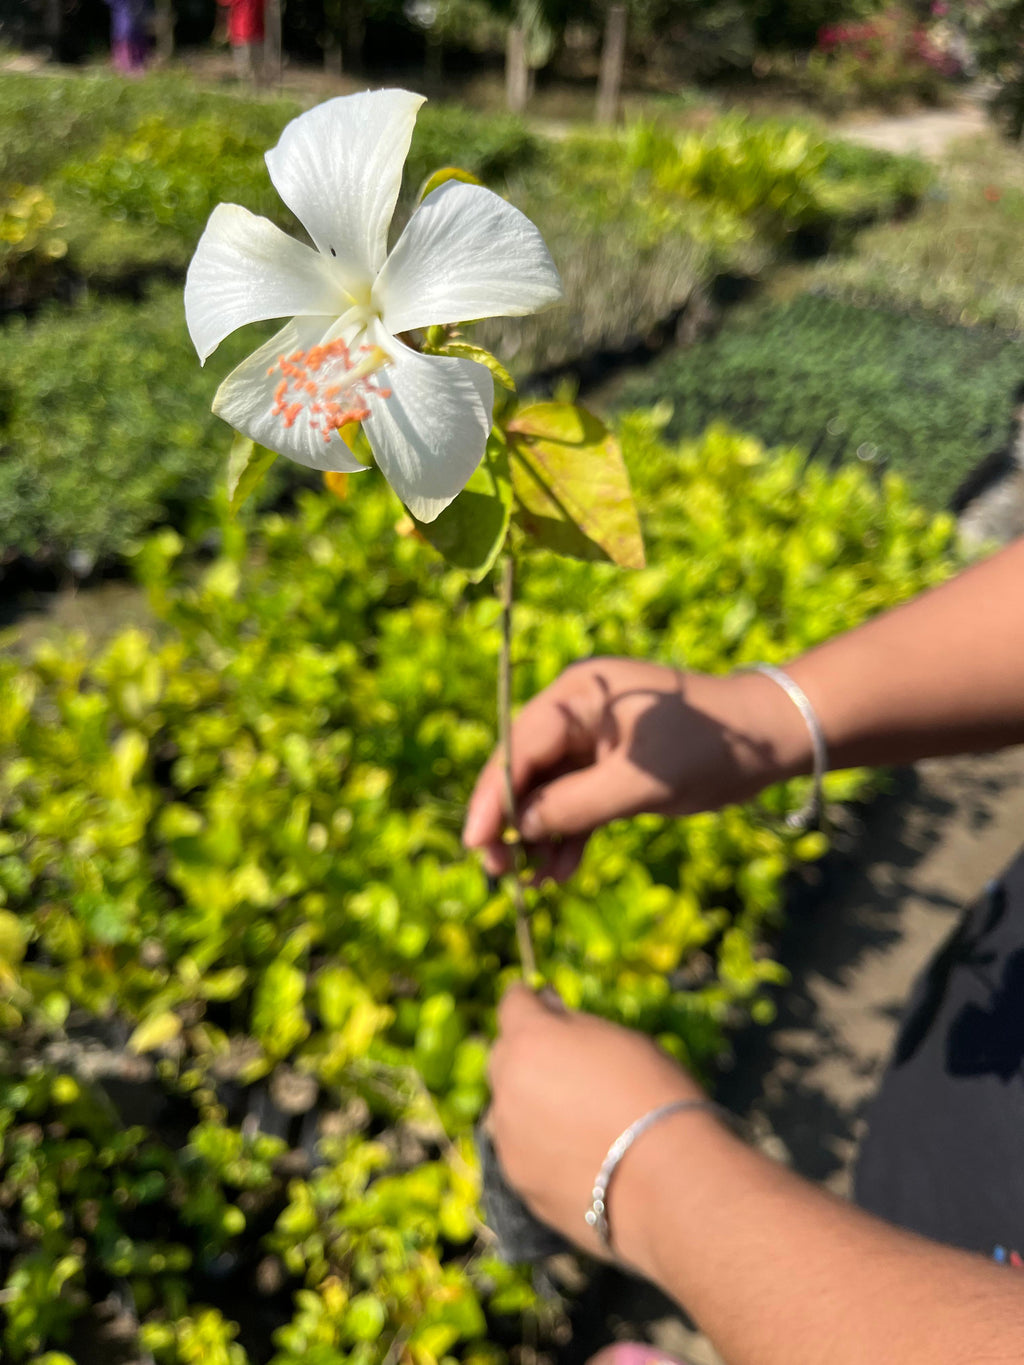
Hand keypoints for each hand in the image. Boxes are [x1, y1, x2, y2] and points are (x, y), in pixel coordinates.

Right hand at [463, 658, 807, 878]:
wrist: (770, 742)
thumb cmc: (707, 747)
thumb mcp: (639, 782)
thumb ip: (574, 805)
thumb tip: (518, 828)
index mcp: (577, 696)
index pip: (518, 747)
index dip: (492, 797)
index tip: (474, 842)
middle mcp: (576, 714)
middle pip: (524, 770)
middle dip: (509, 822)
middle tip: (495, 871)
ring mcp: (592, 743)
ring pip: (547, 793)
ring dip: (538, 837)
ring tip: (530, 884)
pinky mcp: (611, 769)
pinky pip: (575, 804)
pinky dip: (566, 836)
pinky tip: (559, 873)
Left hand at [487, 985, 707, 1265]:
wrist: (668, 1182)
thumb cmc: (653, 1095)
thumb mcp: (620, 1039)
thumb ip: (573, 1026)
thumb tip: (549, 1010)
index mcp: (529, 1040)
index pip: (513, 1003)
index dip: (531, 1001)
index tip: (545, 1005)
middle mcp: (506, 1086)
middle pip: (504, 1057)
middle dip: (527, 1055)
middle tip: (567, 1067)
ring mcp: (508, 1138)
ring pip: (509, 1109)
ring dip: (530, 1105)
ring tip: (576, 1121)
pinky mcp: (518, 1183)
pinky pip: (522, 1153)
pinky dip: (540, 1148)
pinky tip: (578, 1157)